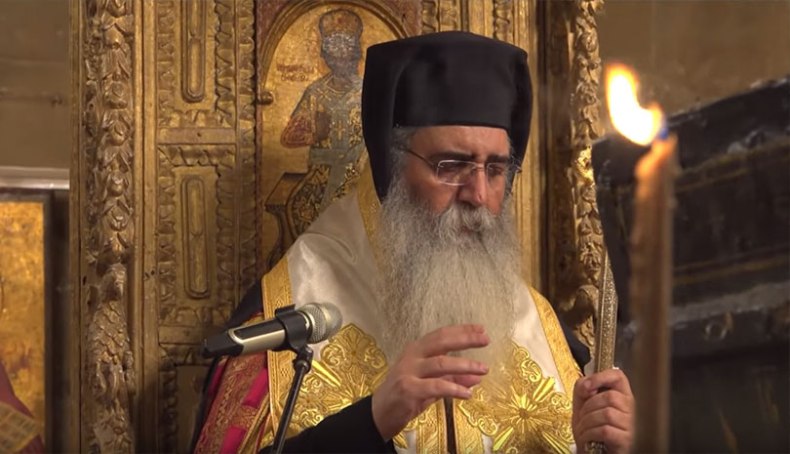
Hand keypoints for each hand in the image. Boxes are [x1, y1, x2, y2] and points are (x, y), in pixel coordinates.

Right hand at [371, 324, 489, 440]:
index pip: (441, 334)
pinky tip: (467, 394)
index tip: (481, 329)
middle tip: (485, 340)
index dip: (461, 330)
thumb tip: (477, 376)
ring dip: (465, 365)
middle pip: (441, 341)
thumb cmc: (405, 396)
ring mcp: (408, 372)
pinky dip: (454, 388)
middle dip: (465, 339)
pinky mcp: (408, 389)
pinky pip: (436, 386)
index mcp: (416, 350)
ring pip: (441, 363)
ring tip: (483, 370)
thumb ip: (452, 379)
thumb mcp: (431, 386)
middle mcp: (412, 356)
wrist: (379, 414)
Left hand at [572, 368, 633, 453]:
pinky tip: (587, 439)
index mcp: (623, 398)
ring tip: (582, 431)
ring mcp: (633, 426)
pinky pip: (606, 430)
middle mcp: (633, 410)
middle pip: (610, 396)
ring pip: (607, 413)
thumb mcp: (583, 407)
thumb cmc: (591, 431)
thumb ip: (582, 390)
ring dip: (587, 422)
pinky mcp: (628, 441)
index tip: (587, 388)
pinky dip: (590, 434)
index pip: (619, 377)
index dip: (601, 377)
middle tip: (581, 419)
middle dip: (588, 407)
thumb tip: (586, 385)